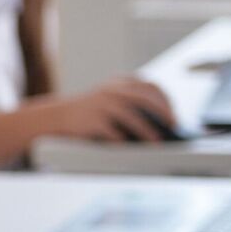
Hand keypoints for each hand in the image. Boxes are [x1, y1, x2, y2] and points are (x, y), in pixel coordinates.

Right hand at [35, 78, 175, 141]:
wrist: (56, 117)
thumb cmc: (89, 112)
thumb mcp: (109, 98)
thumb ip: (131, 102)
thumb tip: (162, 120)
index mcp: (118, 84)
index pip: (150, 87)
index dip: (166, 101)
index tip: (174, 115)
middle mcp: (111, 91)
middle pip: (145, 99)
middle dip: (164, 113)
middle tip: (173, 126)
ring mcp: (101, 105)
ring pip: (132, 116)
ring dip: (148, 131)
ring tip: (156, 142)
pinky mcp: (92, 121)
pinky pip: (113, 132)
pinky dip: (125, 140)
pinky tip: (132, 147)